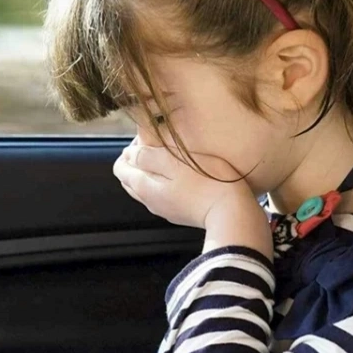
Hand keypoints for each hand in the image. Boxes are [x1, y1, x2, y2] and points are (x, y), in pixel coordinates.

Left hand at [113, 140, 271, 256]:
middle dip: (139, 160)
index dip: (131, 149)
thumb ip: (147, 156)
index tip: (151, 139)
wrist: (232, 213)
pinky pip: (162, 194)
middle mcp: (149, 201)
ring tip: (173, 157)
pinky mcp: (180, 213)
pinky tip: (184, 174)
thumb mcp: (174, 161)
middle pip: (130, 178)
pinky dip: (165, 182)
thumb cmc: (206, 183)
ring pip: (146, 187)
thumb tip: (130, 153)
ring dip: (153, 171)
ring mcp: (164, 209)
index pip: (120, 167)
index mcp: (143, 187)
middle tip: (161, 145)